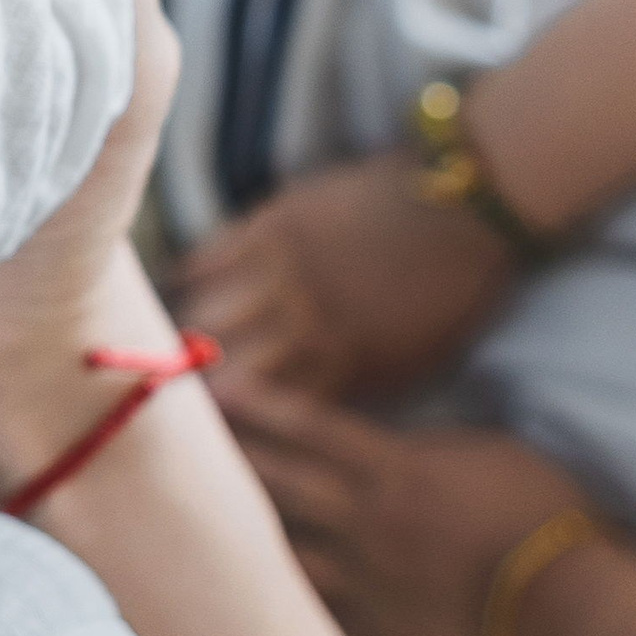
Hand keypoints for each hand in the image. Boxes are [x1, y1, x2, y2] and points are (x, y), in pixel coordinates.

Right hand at [170, 152, 517, 405]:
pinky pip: (213, 252)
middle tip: (170, 394)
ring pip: (208, 313)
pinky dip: (191, 271)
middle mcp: (305, 323)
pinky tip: (179, 283)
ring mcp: (284, 270)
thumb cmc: (455, 287)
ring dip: (184, 330)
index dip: (236, 424)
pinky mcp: (275, 221)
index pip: (272, 409)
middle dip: (195, 387)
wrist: (467, 202)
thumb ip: (361, 382)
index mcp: (345, 364)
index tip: (207, 433)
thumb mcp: (419, 358)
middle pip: (227, 369)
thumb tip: (315, 407)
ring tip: (168, 340)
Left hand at [218, 374, 593, 635]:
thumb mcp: (493, 450)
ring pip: (287, 558)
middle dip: (230, 463)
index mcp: (396, 470)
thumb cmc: (549, 514)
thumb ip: (432, 443)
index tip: (214, 389)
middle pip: (281, 486)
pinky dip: (289, 618)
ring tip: (198, 532)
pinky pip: (324, 624)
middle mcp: (369, 522)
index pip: (311, 429)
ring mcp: (373, 582)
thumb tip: (398, 437)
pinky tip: (252, 613)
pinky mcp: (388, 633)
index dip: (259, 407)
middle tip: (181, 449)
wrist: (573, 606)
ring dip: (243, 543)